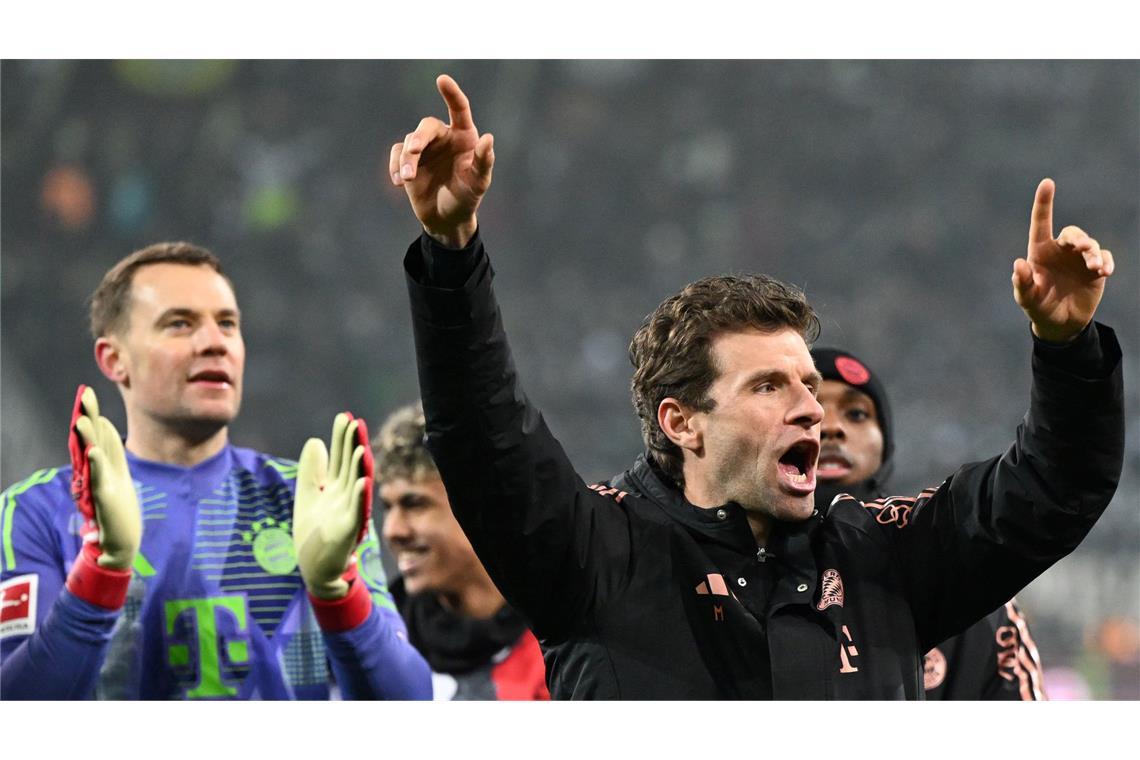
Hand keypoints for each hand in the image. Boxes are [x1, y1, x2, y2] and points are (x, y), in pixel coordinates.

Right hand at [70, 385, 140, 569]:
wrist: (120, 547)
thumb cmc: (118, 517)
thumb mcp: (115, 485)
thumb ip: (107, 466)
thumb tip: (95, 448)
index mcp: (108, 469)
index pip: (102, 438)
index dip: (96, 419)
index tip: (89, 399)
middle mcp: (101, 474)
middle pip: (94, 440)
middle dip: (89, 417)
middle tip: (84, 395)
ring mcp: (101, 484)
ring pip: (93, 455)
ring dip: (88, 437)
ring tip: (80, 419)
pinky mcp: (105, 498)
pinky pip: (99, 477)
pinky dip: (97, 464)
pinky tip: (92, 451)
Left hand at [293, 413, 372, 599]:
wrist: (317, 569)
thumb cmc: (314, 533)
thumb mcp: (308, 495)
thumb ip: (312, 470)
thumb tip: (315, 440)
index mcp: (336, 487)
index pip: (341, 457)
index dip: (342, 438)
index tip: (344, 416)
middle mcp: (346, 497)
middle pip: (350, 466)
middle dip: (353, 445)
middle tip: (356, 422)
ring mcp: (349, 513)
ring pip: (357, 485)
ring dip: (361, 468)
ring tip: (362, 447)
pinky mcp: (348, 531)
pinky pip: (357, 512)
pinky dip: (360, 497)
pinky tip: (363, 481)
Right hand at [390, 74, 494, 248]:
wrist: (447, 218)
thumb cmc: (467, 198)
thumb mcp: (479, 182)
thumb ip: (484, 161)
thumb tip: (488, 138)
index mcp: (464, 137)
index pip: (459, 109)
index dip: (451, 94)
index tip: (441, 80)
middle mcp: (443, 137)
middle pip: (427, 127)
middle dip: (418, 139)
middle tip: (413, 151)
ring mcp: (424, 148)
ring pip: (409, 142)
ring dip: (406, 160)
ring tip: (407, 180)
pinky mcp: (408, 160)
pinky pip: (397, 154)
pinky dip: (395, 167)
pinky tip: (399, 183)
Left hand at [1013, 179, 1115, 342]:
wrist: (1060, 322)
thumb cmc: (1038, 307)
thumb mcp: (1027, 299)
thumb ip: (1022, 283)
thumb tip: (1018, 264)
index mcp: (1040, 252)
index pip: (1041, 223)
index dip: (1044, 203)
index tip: (1047, 182)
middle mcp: (1060, 251)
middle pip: (1072, 234)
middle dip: (1079, 238)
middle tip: (1083, 248)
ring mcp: (1079, 259)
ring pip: (1090, 245)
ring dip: (1094, 254)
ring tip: (1095, 268)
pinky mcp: (1095, 269)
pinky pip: (1104, 257)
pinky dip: (1106, 262)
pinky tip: (1104, 272)